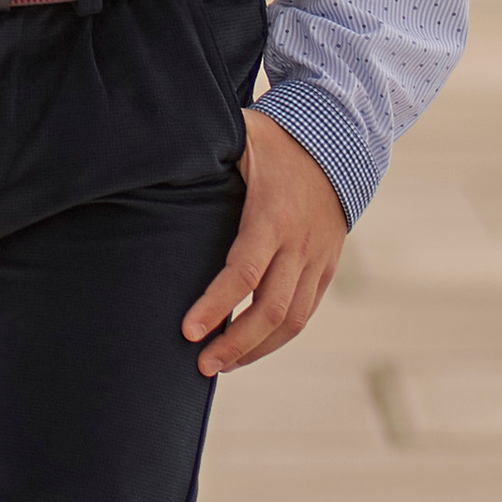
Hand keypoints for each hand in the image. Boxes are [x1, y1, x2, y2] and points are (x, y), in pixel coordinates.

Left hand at [180, 107, 348, 373]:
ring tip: (221, 364)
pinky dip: (278, 336)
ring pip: (292, 320)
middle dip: (235, 344)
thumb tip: (161, 154)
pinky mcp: (326, 267)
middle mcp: (298, 243)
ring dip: (256, 349)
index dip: (216, 305)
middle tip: (201, 366)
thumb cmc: (277, 138)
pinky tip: (252, 347)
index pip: (243, 272)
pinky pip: (306, 313)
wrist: (341, 140)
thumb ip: (205, 148)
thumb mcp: (242, 135)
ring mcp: (317, 258)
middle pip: (270, 309)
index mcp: (272, 216)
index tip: (188, 332)